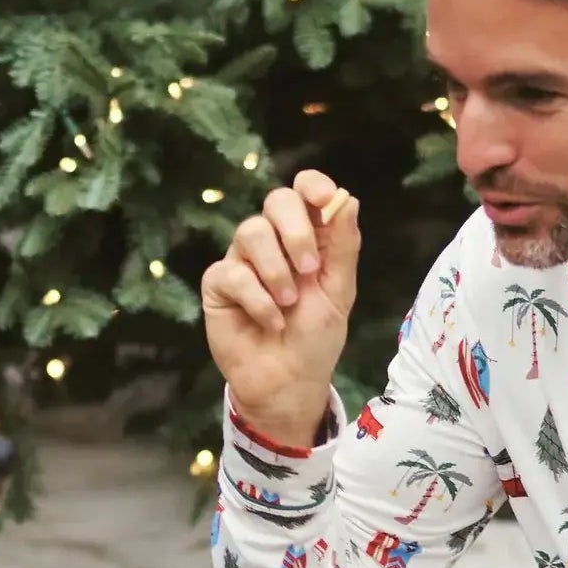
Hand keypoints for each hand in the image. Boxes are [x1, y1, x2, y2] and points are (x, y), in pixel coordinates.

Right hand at [199, 170, 359, 451]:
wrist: (288, 382)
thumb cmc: (315, 337)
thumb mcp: (339, 291)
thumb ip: (343, 246)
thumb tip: (348, 199)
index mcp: (306, 236)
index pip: (303, 190)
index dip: (312, 186)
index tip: (325, 198)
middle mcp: (272, 241)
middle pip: (275, 201)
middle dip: (295, 232)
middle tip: (310, 269)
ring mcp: (242, 260)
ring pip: (250, 232)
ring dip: (276, 270)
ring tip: (289, 303)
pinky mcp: (219, 284)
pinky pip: (233, 273)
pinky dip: (257, 299)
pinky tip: (270, 322)